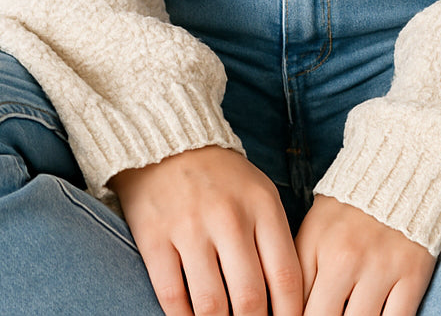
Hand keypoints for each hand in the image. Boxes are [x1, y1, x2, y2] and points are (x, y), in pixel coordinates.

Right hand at [108, 145, 303, 315]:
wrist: (170, 140)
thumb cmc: (224, 178)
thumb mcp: (261, 196)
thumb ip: (274, 242)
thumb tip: (284, 302)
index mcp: (262, 207)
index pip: (285, 277)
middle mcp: (229, 218)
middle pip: (250, 299)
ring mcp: (190, 228)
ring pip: (211, 305)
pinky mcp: (154, 237)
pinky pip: (172, 296)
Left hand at [294, 194, 436, 315]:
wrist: (400, 173)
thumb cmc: (350, 208)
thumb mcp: (314, 230)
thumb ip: (300, 271)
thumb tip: (288, 309)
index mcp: (316, 246)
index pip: (296, 305)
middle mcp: (346, 258)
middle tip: (328, 314)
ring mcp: (381, 268)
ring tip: (348, 314)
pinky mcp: (413, 274)